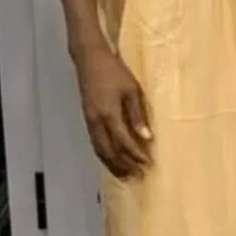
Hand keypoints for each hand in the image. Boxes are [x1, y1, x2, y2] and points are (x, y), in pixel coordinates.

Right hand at [73, 44, 151, 178]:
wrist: (89, 59)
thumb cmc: (114, 71)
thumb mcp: (132, 90)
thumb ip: (138, 115)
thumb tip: (147, 137)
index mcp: (109, 114)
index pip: (124, 141)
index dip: (136, 155)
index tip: (148, 164)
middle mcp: (97, 121)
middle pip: (110, 151)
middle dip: (124, 165)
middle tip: (138, 177)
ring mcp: (90, 121)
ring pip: (100, 150)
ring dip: (113, 164)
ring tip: (125, 176)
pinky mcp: (87, 119)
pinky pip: (95, 143)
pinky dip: (104, 155)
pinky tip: (111, 160)